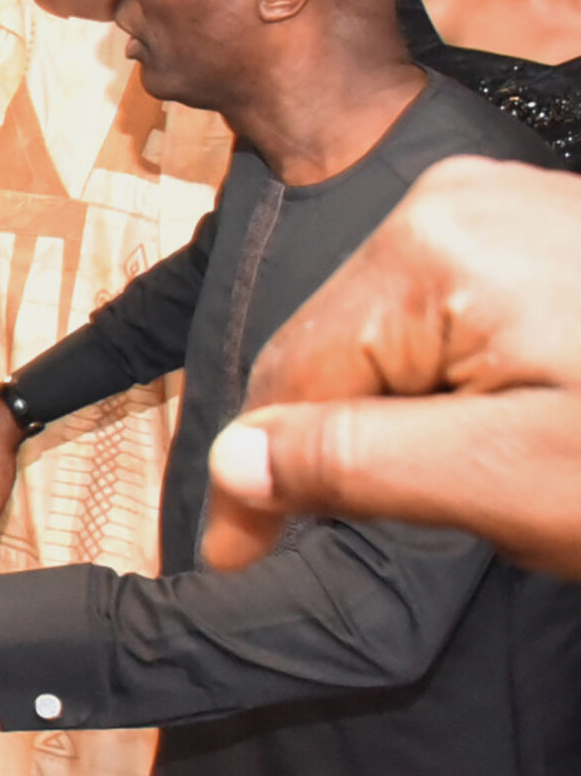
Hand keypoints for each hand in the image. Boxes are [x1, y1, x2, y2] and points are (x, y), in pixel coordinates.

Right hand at [205, 156, 580, 579]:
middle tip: (313, 552)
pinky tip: (475, 448)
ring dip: (380, 427)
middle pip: (333, 351)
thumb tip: (232, 461)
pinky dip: (438, 394)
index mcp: (430, 248)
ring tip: (413, 504)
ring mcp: (504, 210)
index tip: (234, 573)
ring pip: (387, 341)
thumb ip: (356, 463)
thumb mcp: (512, 479)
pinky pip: (448, 320)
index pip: (291, 379)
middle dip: (321, 451)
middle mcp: (453, 202)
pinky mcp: (543, 236)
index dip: (256, 490)